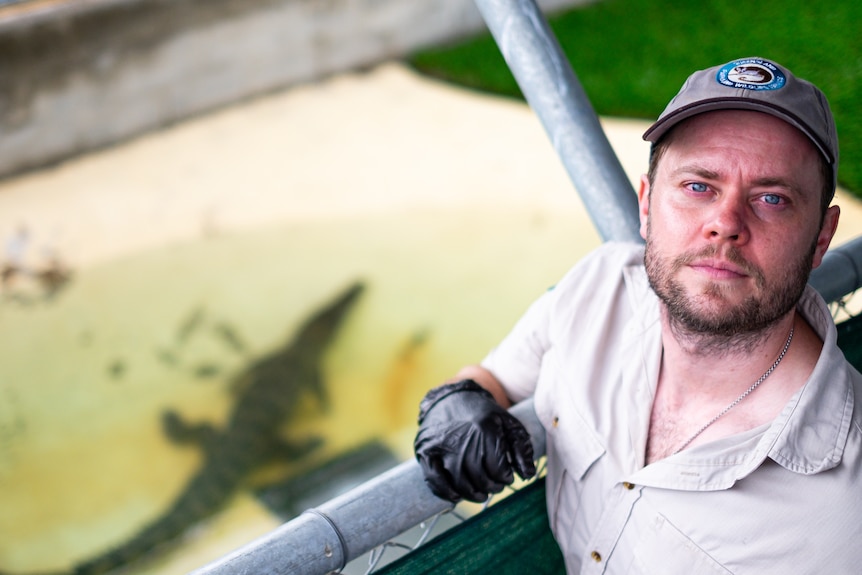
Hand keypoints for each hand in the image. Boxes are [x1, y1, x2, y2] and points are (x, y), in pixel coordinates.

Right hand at [414, 379, 535, 501]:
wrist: (452, 398)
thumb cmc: (484, 415)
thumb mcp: (508, 424)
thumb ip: (522, 449)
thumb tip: (528, 476)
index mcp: (486, 430)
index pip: (499, 469)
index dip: (506, 478)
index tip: (507, 477)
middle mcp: (463, 438)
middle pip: (480, 478)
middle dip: (492, 487)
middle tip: (494, 486)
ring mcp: (442, 445)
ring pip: (460, 483)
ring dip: (473, 494)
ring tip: (480, 493)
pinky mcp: (426, 450)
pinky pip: (435, 480)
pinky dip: (446, 493)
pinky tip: (456, 496)